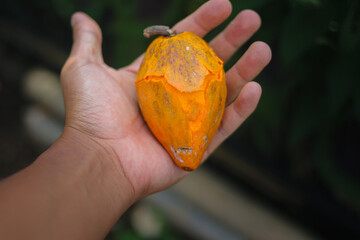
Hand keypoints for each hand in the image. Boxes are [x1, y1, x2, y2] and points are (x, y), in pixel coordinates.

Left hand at [60, 0, 270, 199]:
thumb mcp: (84, 69)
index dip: (203, 23)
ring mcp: (187, 122)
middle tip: (253, 19)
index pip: (183, 44)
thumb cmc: (90, 115)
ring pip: (223, 93)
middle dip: (232, 41)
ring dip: (245, 71)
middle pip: (209, 64)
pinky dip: (241, 110)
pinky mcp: (197, 147)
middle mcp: (173, 97)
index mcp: (152, 78)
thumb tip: (81, 16)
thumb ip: (88, 42)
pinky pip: (224, 126)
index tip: (224, 5)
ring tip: (263, 49)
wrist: (97, 159)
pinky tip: (255, 89)